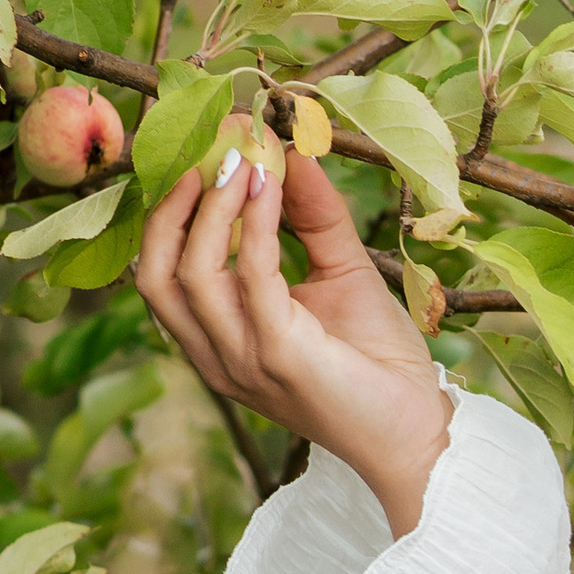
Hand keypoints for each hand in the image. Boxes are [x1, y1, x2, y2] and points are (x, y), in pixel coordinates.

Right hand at [137, 142, 452, 533]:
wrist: (420, 430)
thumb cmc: (379, 361)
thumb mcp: (342, 272)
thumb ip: (315, 216)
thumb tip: (293, 149)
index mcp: (218, 339)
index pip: (162, 268)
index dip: (173, 204)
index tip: (210, 143)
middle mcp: (217, 354)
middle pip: (153, 271)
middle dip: (174, 201)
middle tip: (214, 142)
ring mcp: (241, 360)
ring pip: (187, 274)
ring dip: (211, 206)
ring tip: (242, 156)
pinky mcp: (278, 358)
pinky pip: (251, 278)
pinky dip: (256, 224)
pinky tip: (272, 185)